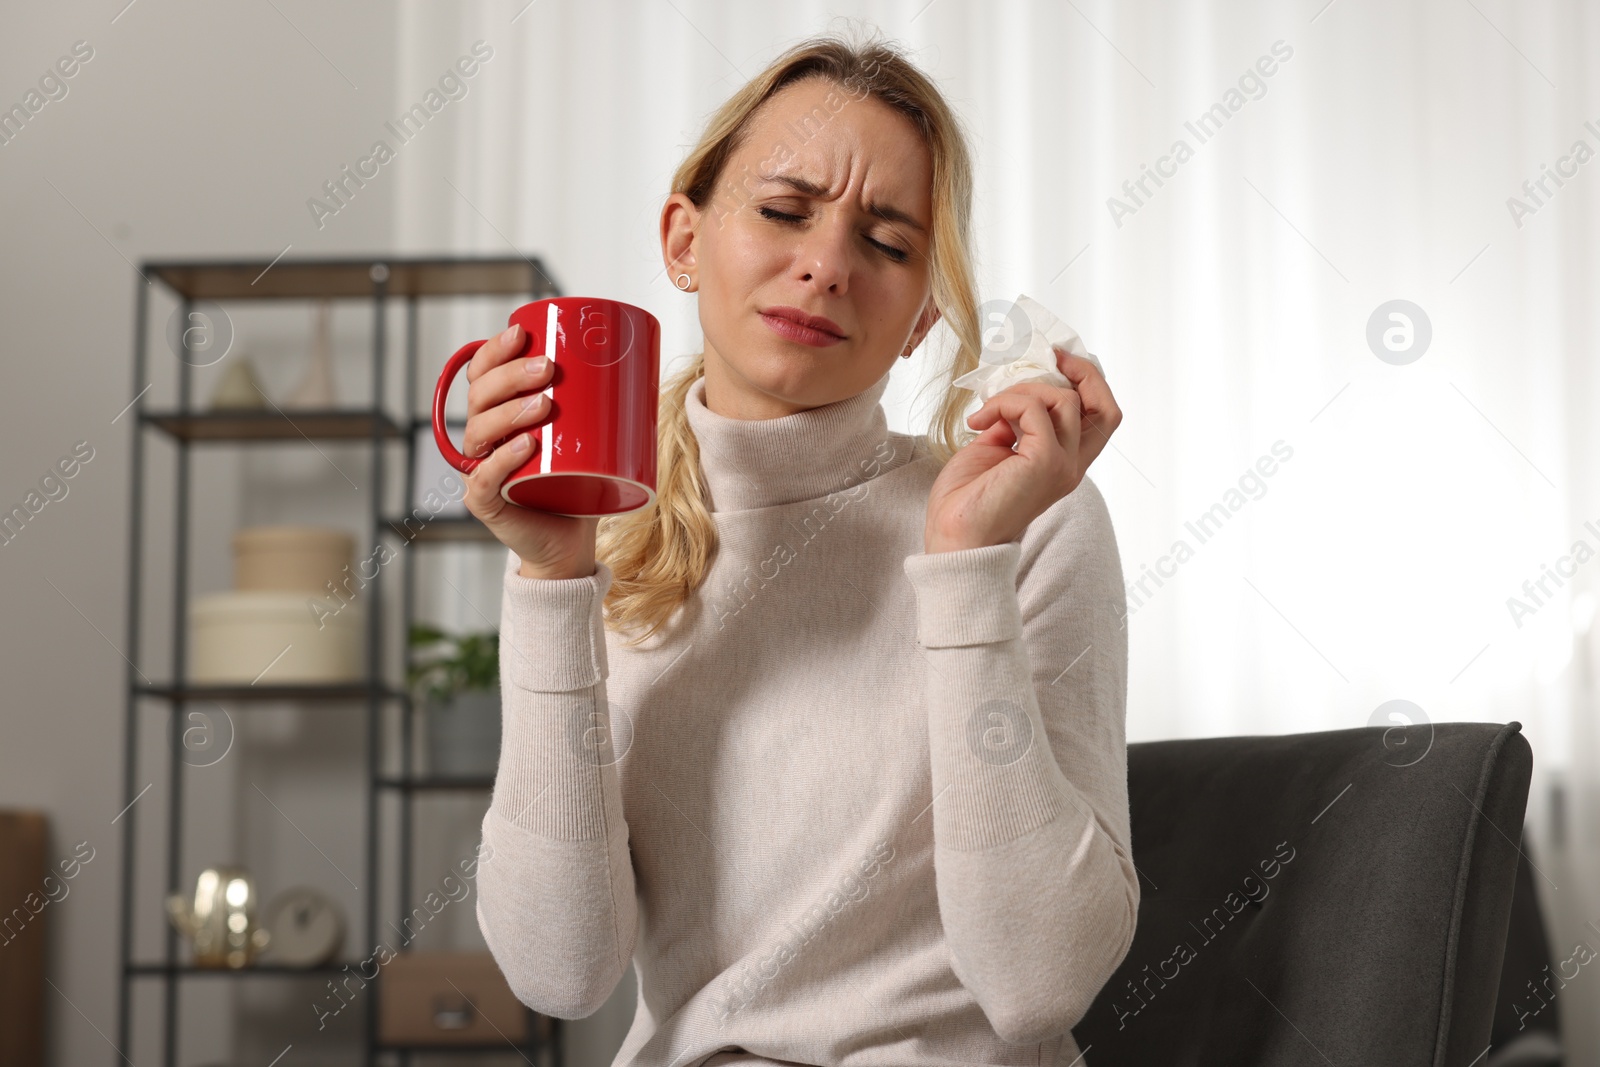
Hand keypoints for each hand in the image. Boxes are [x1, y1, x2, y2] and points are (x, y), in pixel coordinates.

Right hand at [461, 323, 599, 578]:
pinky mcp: (484, 502)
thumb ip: (597, 404)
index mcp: (498, 414)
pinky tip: (524, 445)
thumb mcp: (587, 436)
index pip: (482, 373)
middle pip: (479, 396)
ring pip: (479, 431)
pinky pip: (484, 478)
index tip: (522, 332)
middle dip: (510, 376)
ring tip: (544, 405)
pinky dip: (502, 460)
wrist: (571, 541)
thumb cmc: (578, 484)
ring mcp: (479, 470)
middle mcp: (482, 439)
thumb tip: (642, 363)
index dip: (495, 350)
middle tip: (547, 369)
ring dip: (509, 412)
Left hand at [924, 348, 1120, 552]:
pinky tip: (979, 422)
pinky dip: (1005, 403)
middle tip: (1047, 357)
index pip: (1100, 415)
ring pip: (1065, 398)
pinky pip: (1034, 409)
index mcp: (1064, 463)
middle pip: (1104, 405)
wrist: (955, 539)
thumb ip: (1013, 424)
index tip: (1052, 360)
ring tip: (989, 409)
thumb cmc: (967, 500)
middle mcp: (1072, 465)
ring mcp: (1062, 465)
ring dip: (1021, 390)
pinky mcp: (1045, 462)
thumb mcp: (994, 449)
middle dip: (1080, 370)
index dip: (1085, 381)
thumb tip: (1013, 400)